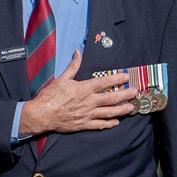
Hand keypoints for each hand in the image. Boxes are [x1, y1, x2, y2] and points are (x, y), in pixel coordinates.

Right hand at [17, 50, 132, 136]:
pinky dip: (109, 124)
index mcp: (84, 89)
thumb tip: (78, 53)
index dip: (117, 78)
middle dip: (125, 95)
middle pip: (112, 98)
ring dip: (122, 110)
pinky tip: (116, 122)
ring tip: (131, 107)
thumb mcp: (61, 79)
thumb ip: (73, 66)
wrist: (41, 115)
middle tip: (135, 92)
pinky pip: (100, 124)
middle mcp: (88, 102)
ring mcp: (87, 114)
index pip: (105, 82)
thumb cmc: (50, 96)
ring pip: (109, 112)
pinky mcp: (83, 124)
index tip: (127, 76)